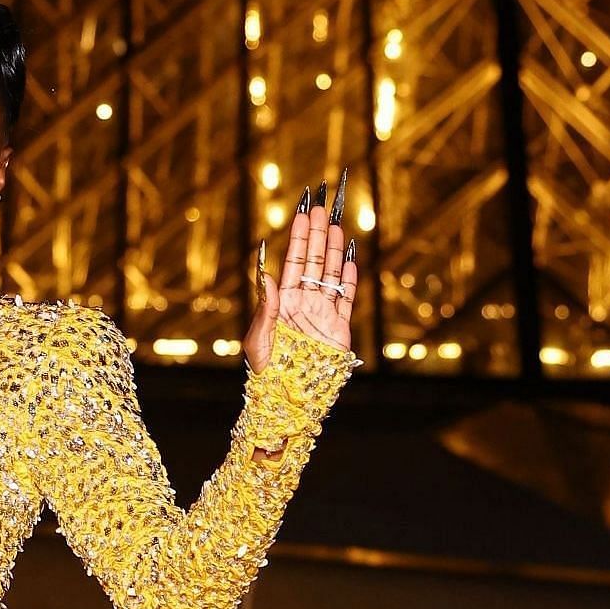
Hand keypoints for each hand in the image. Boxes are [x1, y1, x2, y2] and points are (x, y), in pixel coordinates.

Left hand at [245, 168, 359, 370]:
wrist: (288, 400)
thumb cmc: (266, 373)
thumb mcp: (258, 339)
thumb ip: (265, 307)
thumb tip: (267, 275)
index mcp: (282, 302)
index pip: (292, 263)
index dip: (298, 239)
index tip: (302, 214)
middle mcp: (303, 304)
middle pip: (313, 262)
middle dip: (317, 235)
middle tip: (322, 208)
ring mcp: (322, 315)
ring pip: (330, 276)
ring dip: (334, 251)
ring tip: (337, 226)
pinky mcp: (339, 330)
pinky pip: (346, 300)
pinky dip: (349, 280)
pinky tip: (351, 260)